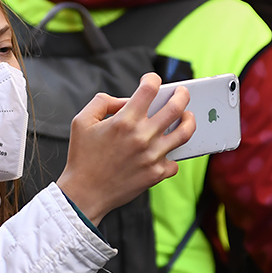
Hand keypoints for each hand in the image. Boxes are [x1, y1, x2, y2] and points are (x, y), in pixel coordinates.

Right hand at [57, 73, 195, 224]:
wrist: (84, 194)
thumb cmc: (82, 157)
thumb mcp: (82, 121)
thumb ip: (103, 102)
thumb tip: (125, 100)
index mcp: (124, 121)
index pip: (149, 88)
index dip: (152, 79)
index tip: (152, 81)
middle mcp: (142, 136)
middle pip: (176, 107)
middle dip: (182, 94)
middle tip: (182, 93)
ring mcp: (152, 156)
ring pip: (184, 133)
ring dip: (189, 120)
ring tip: (187, 116)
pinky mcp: (156, 174)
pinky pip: (174, 162)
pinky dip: (171, 155)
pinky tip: (166, 151)